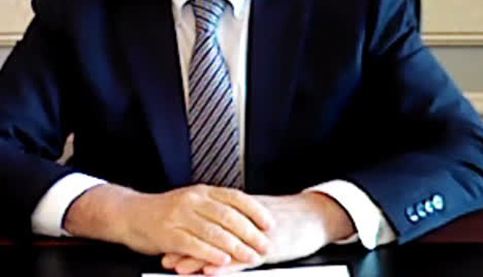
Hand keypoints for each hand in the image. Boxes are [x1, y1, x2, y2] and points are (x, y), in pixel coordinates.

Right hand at [64, 184, 274, 267]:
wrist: (130, 214)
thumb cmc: (163, 211)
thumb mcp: (191, 201)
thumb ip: (214, 207)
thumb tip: (245, 218)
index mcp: (202, 191)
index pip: (235, 197)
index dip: (255, 210)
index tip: (269, 223)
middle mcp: (193, 200)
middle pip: (229, 216)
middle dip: (250, 232)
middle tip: (265, 244)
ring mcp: (180, 216)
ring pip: (214, 231)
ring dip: (236, 246)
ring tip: (250, 256)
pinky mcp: (169, 234)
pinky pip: (195, 245)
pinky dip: (211, 254)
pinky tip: (223, 261)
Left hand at [160, 192, 355, 274]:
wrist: (315, 215)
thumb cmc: (290, 217)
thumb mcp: (260, 215)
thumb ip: (240, 219)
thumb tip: (220, 223)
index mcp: (239, 211)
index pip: (206, 222)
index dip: (186, 232)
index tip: (167, 241)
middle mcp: (243, 221)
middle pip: (208, 234)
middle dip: (186, 247)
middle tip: (167, 257)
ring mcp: (254, 235)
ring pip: (221, 247)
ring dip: (199, 258)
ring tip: (180, 267)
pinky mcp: (268, 248)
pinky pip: (243, 259)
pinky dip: (225, 266)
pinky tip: (211, 272)